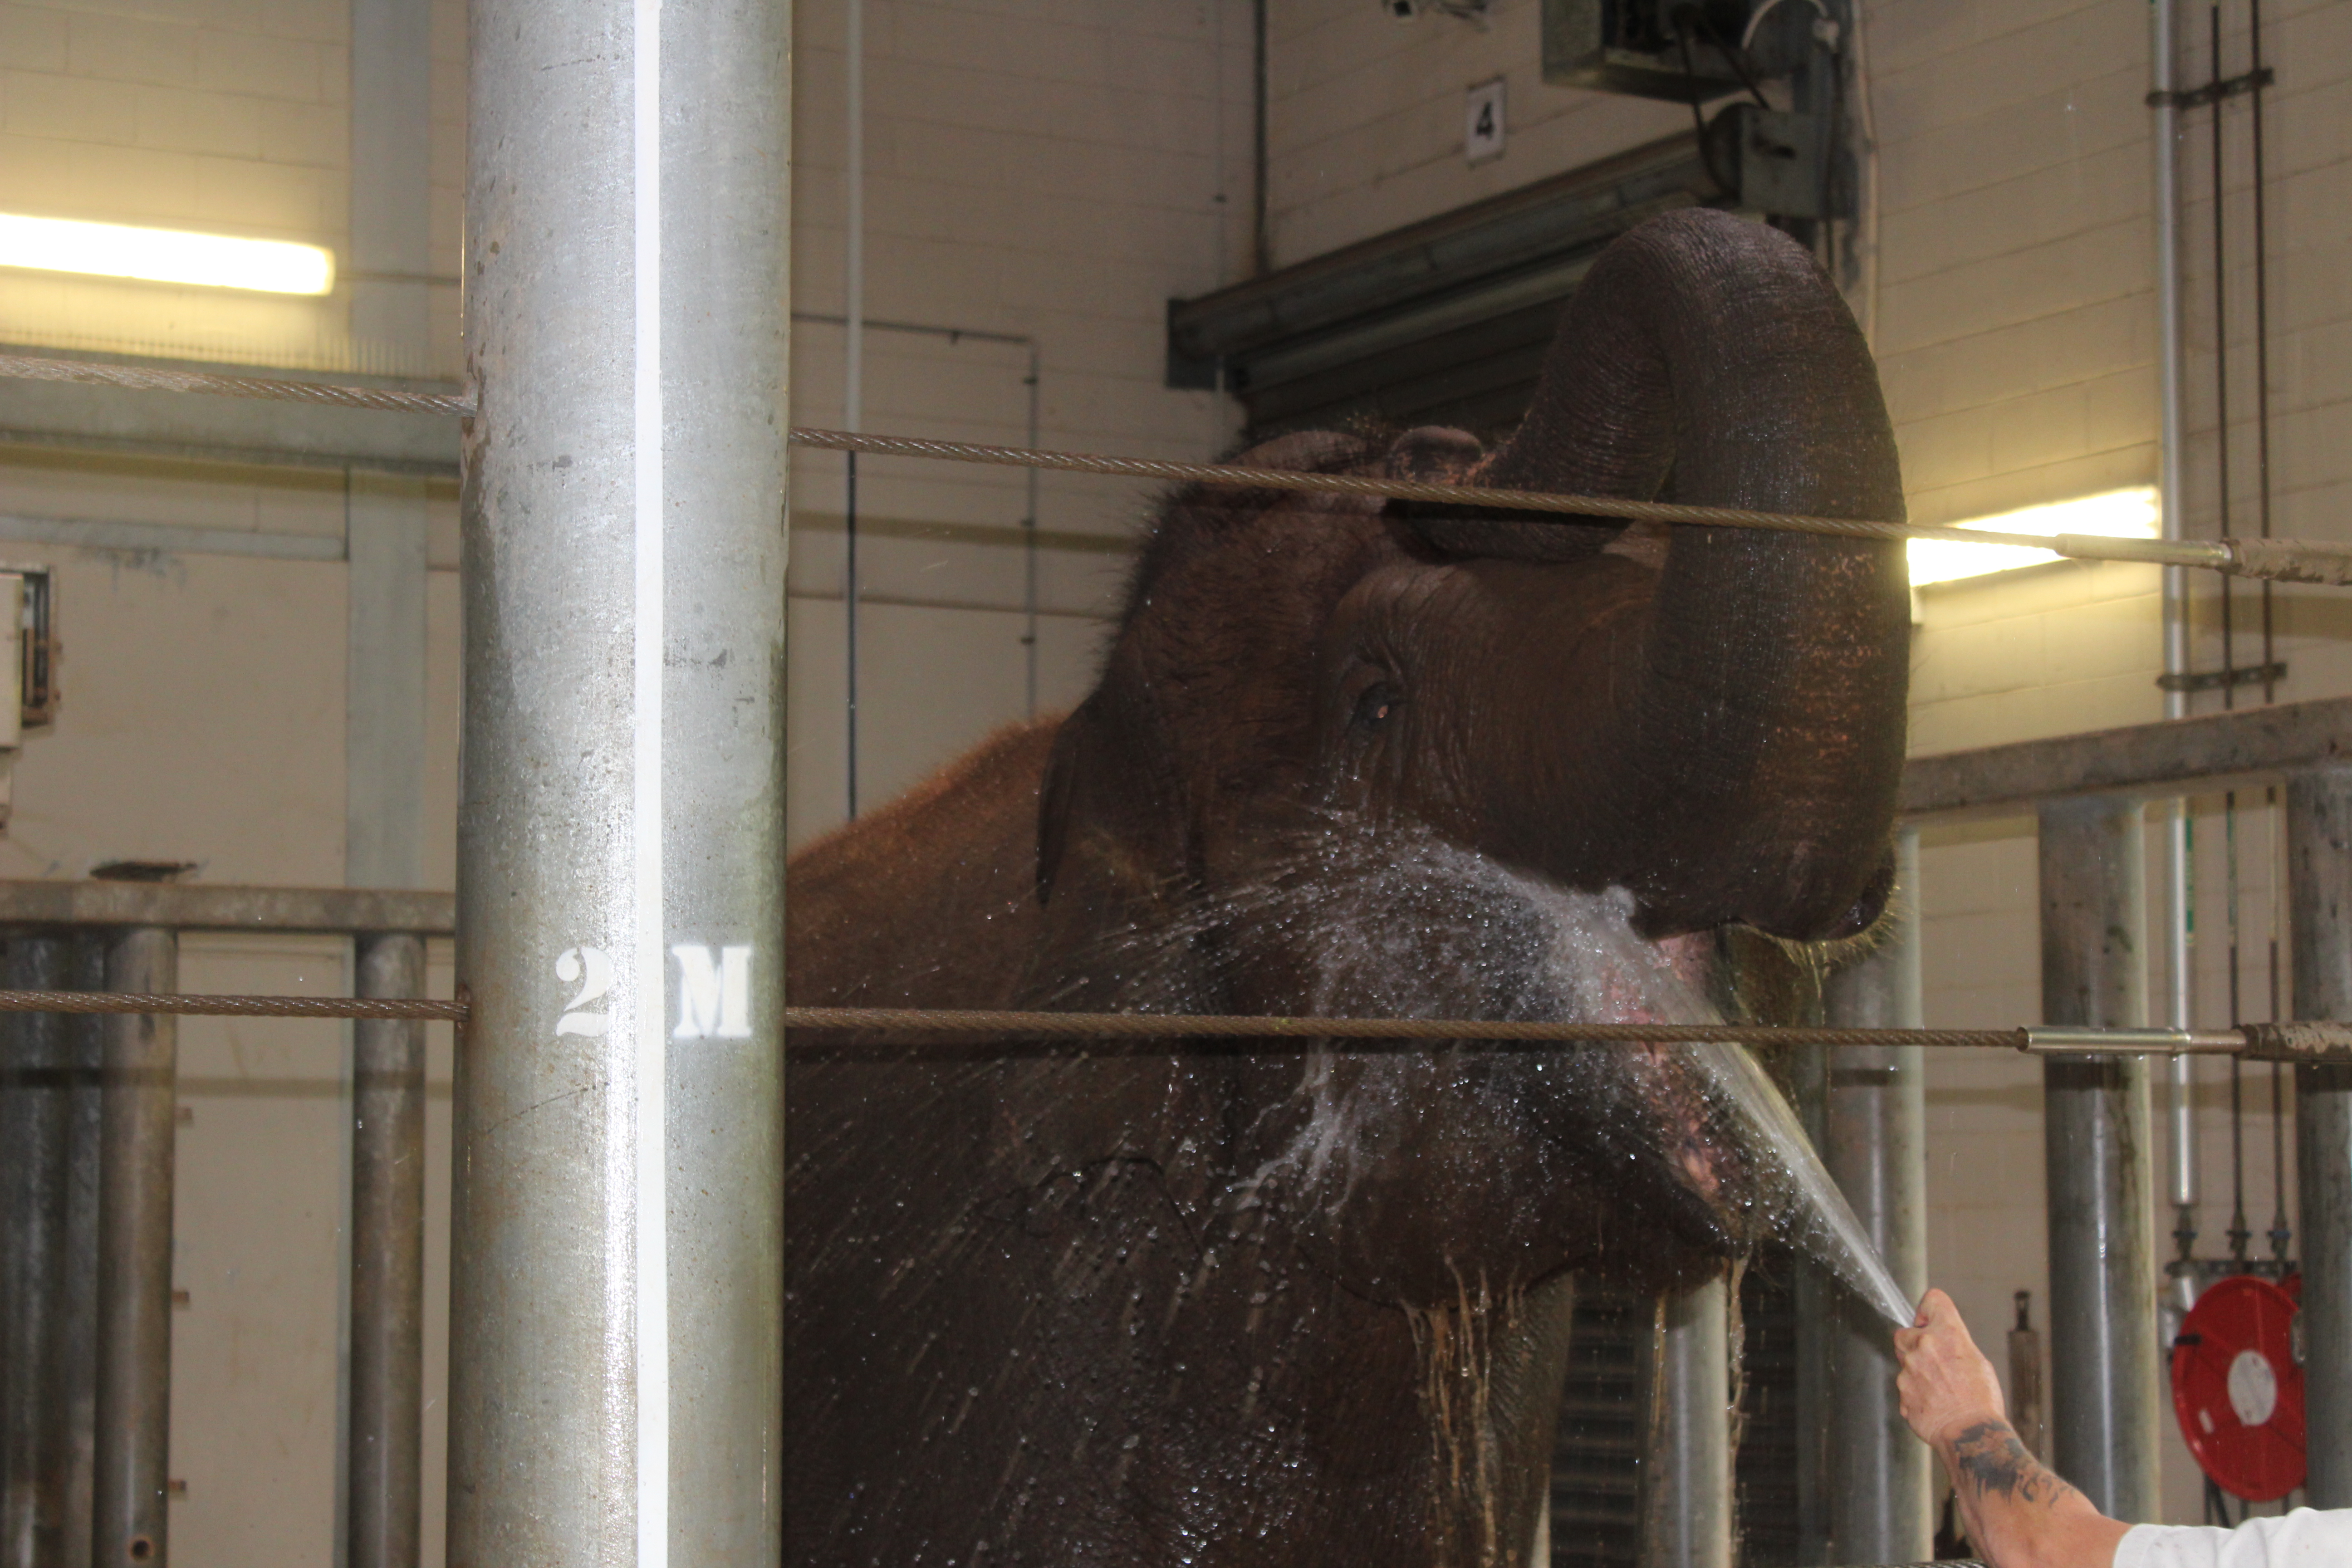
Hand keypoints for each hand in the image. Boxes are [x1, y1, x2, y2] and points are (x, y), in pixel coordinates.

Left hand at [1894, 1288, 2007, 1449]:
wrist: (1971, 1433)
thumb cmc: (1981, 1401)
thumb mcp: (1978, 1362)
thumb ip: (1954, 1344)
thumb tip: (1943, 1341)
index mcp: (1948, 1334)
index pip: (1932, 1300)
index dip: (1929, 1311)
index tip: (1929, 1320)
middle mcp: (1925, 1345)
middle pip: (1906, 1332)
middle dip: (1915, 1344)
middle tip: (1934, 1362)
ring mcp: (1909, 1368)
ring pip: (1905, 1362)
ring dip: (1916, 1371)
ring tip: (1940, 1390)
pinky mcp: (1901, 1390)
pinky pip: (1905, 1386)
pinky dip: (1915, 1392)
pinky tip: (1933, 1403)